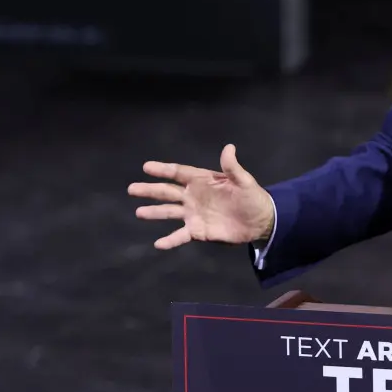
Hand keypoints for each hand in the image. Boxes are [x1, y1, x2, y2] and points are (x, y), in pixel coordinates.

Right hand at [128, 144, 273, 249]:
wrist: (259, 220)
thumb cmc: (252, 197)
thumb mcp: (244, 181)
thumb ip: (232, 167)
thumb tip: (229, 147)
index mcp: (202, 181)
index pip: (179, 173)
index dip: (163, 170)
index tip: (147, 167)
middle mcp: (193, 196)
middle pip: (168, 192)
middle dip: (150, 190)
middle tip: (132, 188)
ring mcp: (194, 214)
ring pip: (169, 212)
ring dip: (154, 212)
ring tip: (139, 212)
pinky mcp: (198, 231)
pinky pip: (180, 235)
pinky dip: (170, 240)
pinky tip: (158, 244)